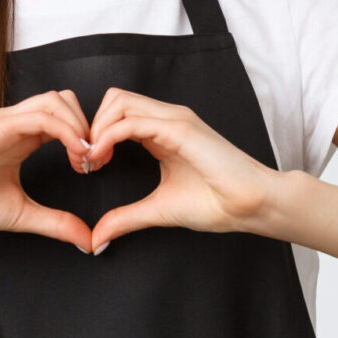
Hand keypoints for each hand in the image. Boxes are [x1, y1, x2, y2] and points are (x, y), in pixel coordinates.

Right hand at [0, 90, 101, 253]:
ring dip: (80, 126)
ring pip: (56, 100)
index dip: (87, 137)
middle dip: (88, 126)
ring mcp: (5, 121)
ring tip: (86, 158)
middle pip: (65, 100)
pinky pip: (41, 116)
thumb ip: (56, 223)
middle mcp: (15, 123)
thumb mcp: (22, 214)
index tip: (94, 168)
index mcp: (22, 137)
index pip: (65, 117)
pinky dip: (66, 130)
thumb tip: (88, 241)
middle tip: (94, 161)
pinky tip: (75, 154)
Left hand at [84, 88, 280, 249]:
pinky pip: (133, 121)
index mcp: (163, 131)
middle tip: (85, 162)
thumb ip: (126, 218)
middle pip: (114, 99)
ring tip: (92, 161)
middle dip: (91, 126)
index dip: (95, 134)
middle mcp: (167, 118)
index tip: (87, 166)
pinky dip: (108, 136)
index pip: (118, 113)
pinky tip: (102, 159)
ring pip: (119, 102)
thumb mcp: (158, 209)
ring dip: (96, 129)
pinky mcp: (180, 129)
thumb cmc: (217, 204)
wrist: (251, 205)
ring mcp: (175, 120)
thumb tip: (97, 238)